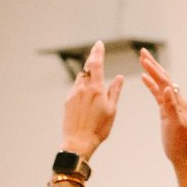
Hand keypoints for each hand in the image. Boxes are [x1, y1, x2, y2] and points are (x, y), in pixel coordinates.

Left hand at [60, 41, 123, 157]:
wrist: (78, 142)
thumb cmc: (99, 128)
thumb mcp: (112, 110)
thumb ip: (114, 91)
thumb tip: (119, 78)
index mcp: (96, 89)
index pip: (96, 64)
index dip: (98, 52)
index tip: (98, 44)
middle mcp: (82, 89)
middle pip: (87, 69)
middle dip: (92, 61)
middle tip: (96, 53)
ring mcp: (73, 95)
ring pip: (81, 79)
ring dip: (87, 76)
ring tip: (93, 78)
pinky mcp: (67, 102)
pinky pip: (75, 89)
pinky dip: (81, 87)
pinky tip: (86, 95)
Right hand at [138, 50, 186, 166]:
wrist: (181, 154)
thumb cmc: (178, 142)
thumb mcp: (174, 124)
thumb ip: (171, 106)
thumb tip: (168, 88)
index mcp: (178, 101)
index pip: (165, 81)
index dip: (154, 70)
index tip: (144, 59)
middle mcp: (176, 99)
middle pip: (164, 77)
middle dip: (153, 64)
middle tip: (142, 51)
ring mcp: (171, 103)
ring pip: (160, 83)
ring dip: (152, 71)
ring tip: (143, 60)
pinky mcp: (166, 109)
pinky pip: (157, 93)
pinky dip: (151, 84)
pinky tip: (144, 78)